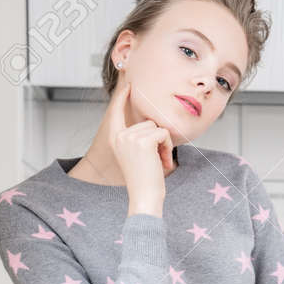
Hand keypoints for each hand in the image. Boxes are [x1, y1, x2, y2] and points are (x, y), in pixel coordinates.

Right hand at [108, 80, 174, 206]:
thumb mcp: (136, 156)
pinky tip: (164, 162)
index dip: (122, 98)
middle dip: (158, 139)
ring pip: (156, 128)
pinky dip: (168, 147)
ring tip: (160, 162)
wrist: (144, 197)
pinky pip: (163, 134)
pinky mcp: (143, 141)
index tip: (129, 85)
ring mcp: (130, 138)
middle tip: (158, 159)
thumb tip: (151, 124)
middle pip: (147, 122)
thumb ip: (138, 139)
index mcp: (115, 139)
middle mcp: (119, 136)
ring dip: (164, 144)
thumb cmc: (144, 181)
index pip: (116, 112)